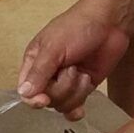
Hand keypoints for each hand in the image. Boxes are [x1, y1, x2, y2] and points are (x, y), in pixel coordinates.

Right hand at [18, 4, 133, 120]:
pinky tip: (81, 108)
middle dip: (62, 88)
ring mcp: (66, 82)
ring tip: (83, 73)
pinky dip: (77, 108)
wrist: (109, 24)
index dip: (34, 99)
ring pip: (62, 104)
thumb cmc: (77, 27)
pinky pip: (74, 107)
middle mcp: (48, 75)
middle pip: (47, 99)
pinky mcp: (83, 88)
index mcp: (34, 62)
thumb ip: (39, 72)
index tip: (45, 99)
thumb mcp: (54, 48)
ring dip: (76, 91)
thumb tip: (23, 93)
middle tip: (73, 69)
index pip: (26, 90)